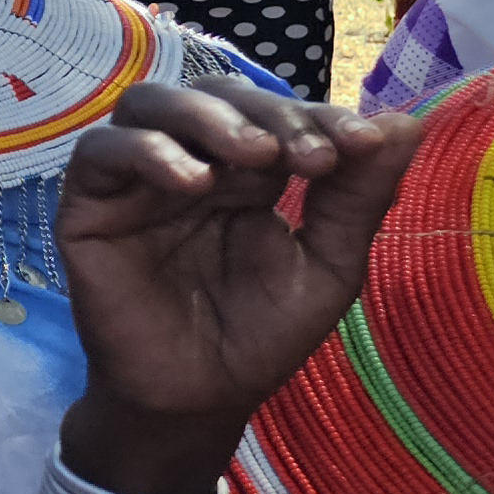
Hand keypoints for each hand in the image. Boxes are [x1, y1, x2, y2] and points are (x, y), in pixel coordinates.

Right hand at [53, 80, 413, 493]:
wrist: (199, 399)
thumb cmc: (262, 336)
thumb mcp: (328, 265)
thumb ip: (359, 197)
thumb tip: (405, 122)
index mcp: (247, 175)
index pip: (274, 114)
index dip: (317, 115)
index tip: (359, 142)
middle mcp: (189, 164)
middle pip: (214, 94)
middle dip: (269, 113)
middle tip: (309, 156)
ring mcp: (135, 182)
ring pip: (150, 104)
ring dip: (206, 115)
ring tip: (253, 155)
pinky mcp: (87, 207)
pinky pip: (99, 152)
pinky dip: (146, 151)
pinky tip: (192, 182)